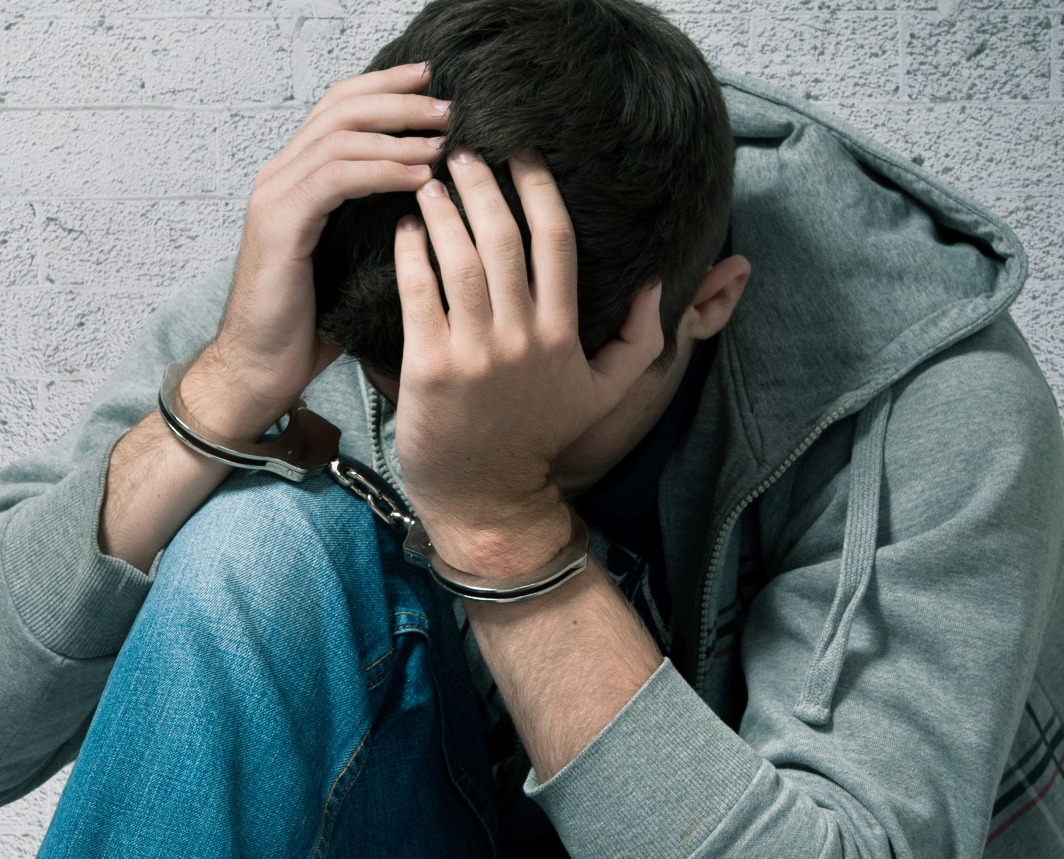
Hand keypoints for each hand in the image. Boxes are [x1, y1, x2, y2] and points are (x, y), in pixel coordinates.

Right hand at [188, 63, 450, 439]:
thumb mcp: (352, 257)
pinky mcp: (279, 224)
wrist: (260, 369)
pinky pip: (336, 177)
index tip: (433, 83)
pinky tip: (419, 177)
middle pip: (341, 108)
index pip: (339, 107)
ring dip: (399, 134)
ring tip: (442, 140)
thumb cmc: (308, 324)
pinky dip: (382, 171)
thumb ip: (377, 218)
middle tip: (449, 108)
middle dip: (400, 101)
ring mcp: (275, 197)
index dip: (386, 87)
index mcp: (295, 178)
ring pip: (341, 136)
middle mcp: (279, 176)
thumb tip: (436, 192)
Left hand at [390, 149, 665, 578]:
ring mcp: (475, 353)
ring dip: (444, 213)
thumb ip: (641, 341)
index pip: (556, 242)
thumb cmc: (539, 441)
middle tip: (464, 152)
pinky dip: (410, 257)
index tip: (521, 157)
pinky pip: (418, 296)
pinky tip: (405, 229)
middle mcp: (521, 337)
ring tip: (429, 181)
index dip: (538, 190)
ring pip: (460, 261)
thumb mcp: (603, 396)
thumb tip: (658, 285)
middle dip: (483, 187)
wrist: (487, 500)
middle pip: (504, 240)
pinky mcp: (430, 369)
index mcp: (563, 333)